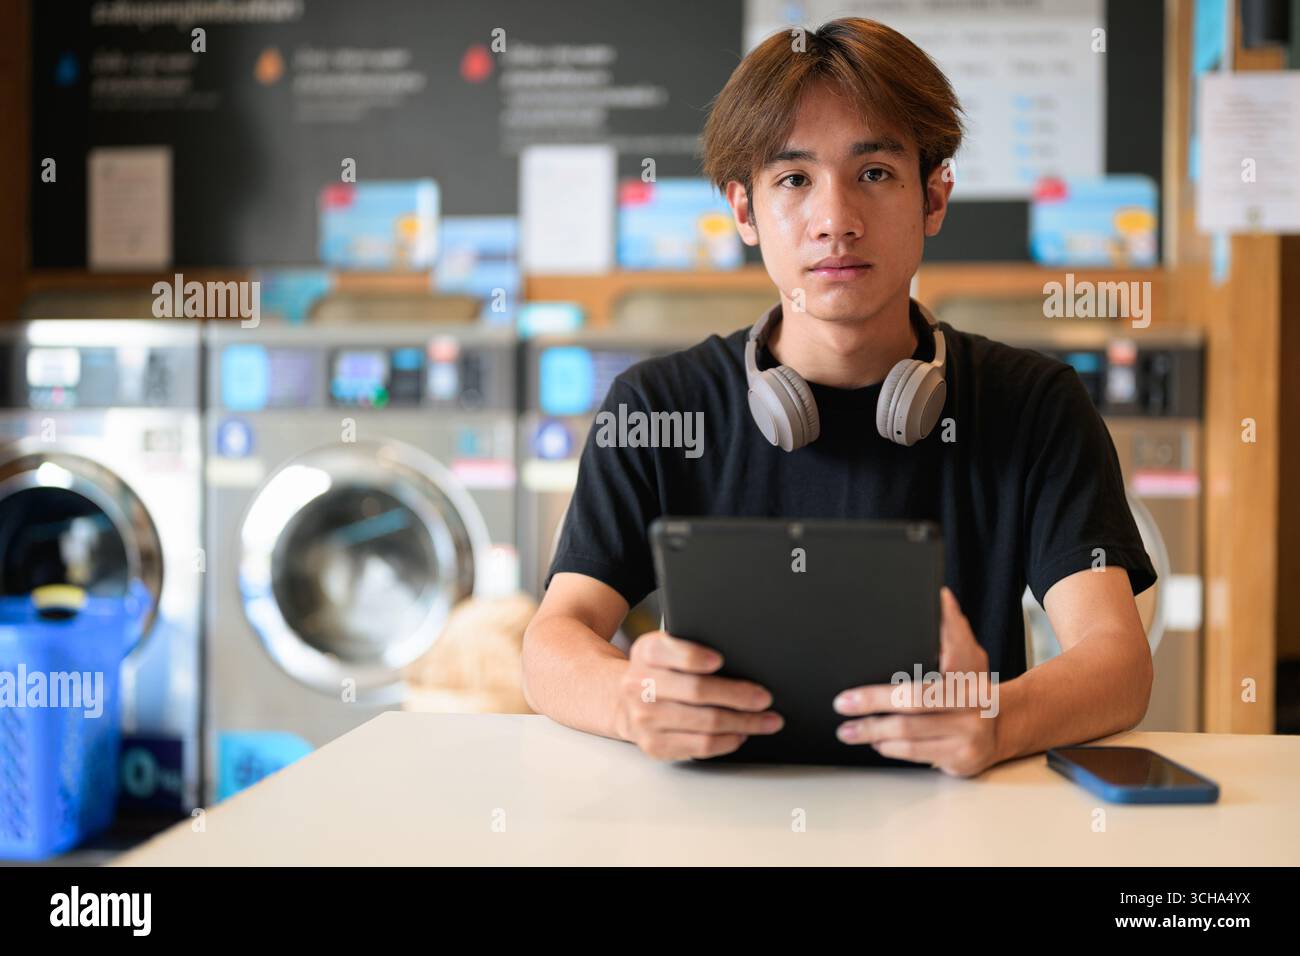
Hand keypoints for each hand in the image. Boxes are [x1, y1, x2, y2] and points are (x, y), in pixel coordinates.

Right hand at [615, 630, 782, 760]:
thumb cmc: (658, 672)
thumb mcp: (665, 648)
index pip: (668, 652)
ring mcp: (645, 719)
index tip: (720, 660)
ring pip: (705, 724)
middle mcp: (639, 686)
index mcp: (646, 653)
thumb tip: (741, 657)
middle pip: (696, 692)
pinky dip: (728, 741)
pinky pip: (701, 746)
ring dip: (743, 723)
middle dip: (738, 696)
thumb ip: (689, 646)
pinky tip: (742, 734)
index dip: (693, 657)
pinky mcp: (655, 745)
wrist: (625, 702)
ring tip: (766, 720)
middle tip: (764, 698)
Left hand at [832, 587, 999, 776]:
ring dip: (873, 733)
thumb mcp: (970, 652)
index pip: (917, 689)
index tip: (850, 694)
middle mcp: (970, 712)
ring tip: (849, 730)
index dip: (879, 694)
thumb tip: (940, 596)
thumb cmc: (975, 687)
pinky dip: (892, 747)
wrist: (1009, 724)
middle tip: (842, 708)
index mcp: (967, 682)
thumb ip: (952, 627)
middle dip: (870, 711)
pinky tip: (877, 742)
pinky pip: (917, 754)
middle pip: (910, 712)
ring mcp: (966, 739)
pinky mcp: (960, 760)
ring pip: (909, 737)